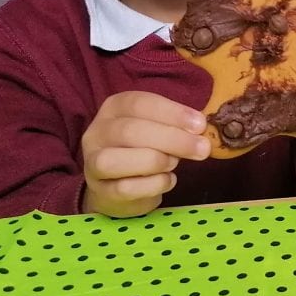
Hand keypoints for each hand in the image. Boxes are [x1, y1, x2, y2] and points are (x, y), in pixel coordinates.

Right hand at [80, 90, 209, 217]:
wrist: (117, 185)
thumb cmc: (143, 148)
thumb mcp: (158, 127)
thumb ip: (175, 125)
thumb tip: (200, 128)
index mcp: (114, 108)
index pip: (139, 103)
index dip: (172, 113)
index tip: (200, 125)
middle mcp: (97, 132)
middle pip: (130, 131)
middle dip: (172, 139)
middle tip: (202, 149)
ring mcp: (93, 163)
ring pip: (116, 160)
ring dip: (155, 161)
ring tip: (174, 164)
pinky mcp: (100, 192)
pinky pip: (124, 188)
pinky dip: (153, 185)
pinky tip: (167, 180)